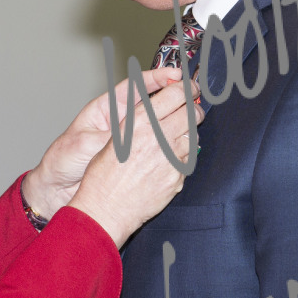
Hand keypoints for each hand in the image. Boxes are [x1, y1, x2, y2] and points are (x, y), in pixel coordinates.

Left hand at [24, 67, 187, 217]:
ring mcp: (130, 140)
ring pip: (159, 124)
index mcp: (107, 110)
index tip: (175, 74)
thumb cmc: (64, 161)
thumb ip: (106, 138)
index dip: (156, 78)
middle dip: (174, 95)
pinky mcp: (135, 159)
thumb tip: (126, 135)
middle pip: (153, 103)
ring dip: (176, 118)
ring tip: (195, 113)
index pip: (135, 88)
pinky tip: (185, 142)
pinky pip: (157, 148)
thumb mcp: (83, 144)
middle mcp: (122, 123)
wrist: (58, 188)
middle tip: (194, 91)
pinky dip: (171, 145)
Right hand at [68, 76, 202, 248]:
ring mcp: (171, 158)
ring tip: (179, 135)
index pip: (175, 94)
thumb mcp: (115, 139)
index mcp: (140, 122)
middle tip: (192, 108)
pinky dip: (184, 156)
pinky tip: (172, 158)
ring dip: (189, 132)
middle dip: (193, 109)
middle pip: (191, 113)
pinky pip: (189, 160)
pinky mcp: (177, 177)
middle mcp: (158, 137)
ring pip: (194, 136)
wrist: (106, 210)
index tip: (189, 87)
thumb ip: (137, 122)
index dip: (186, 88)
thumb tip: (155, 108)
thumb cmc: (103, 177)